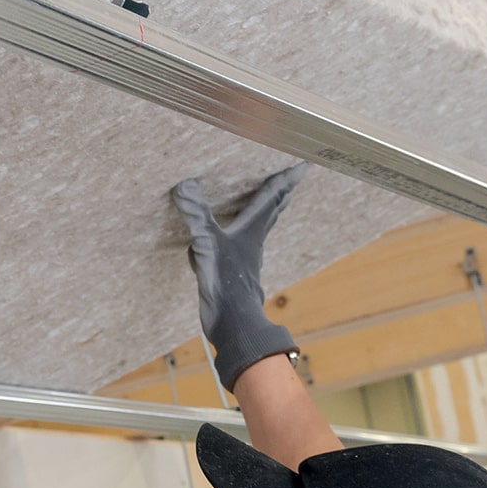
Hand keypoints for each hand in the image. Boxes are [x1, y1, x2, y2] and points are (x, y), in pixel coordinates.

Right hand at [173, 164, 304, 388]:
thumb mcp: (207, 243)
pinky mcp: (235, 272)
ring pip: (258, 228)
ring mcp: (246, 258)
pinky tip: (231, 242)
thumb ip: (196, 214)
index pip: (272, 198)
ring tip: (265, 205)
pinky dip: (238, 237)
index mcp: (251, 230)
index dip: (285, 180)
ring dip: (264, 215)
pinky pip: (238, 247)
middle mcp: (253, 241)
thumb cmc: (227, 282)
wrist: (233, 322)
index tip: (302, 165)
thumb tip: (184, 185)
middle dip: (281, 195)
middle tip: (292, 181)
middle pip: (271, 212)